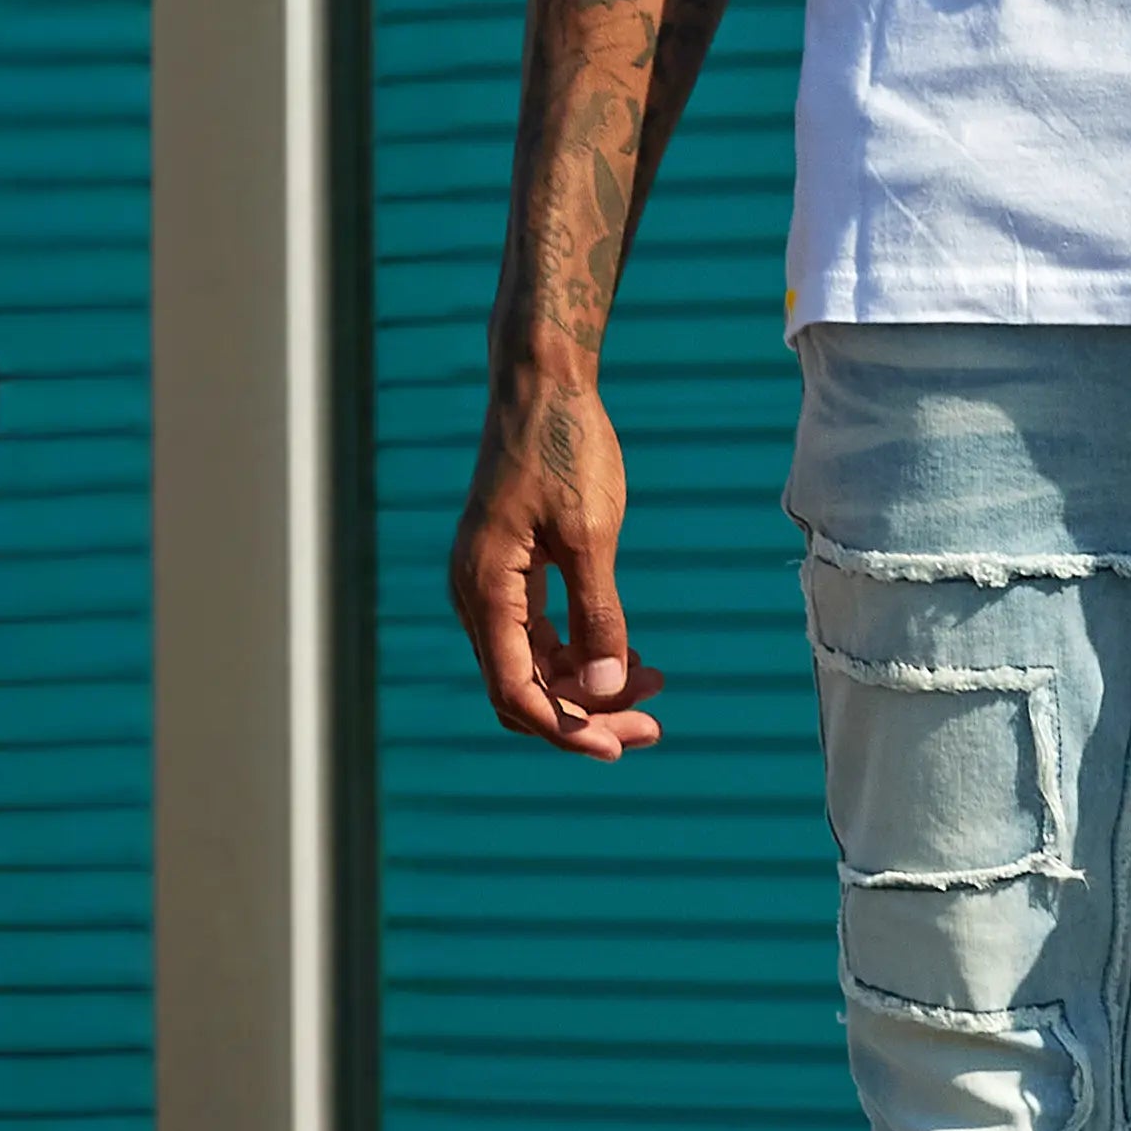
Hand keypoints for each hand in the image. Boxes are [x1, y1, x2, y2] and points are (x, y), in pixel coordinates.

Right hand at [448, 368, 662, 764]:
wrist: (542, 384)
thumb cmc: (566, 449)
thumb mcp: (591, 534)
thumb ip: (597, 613)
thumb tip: (606, 684)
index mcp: (485, 589)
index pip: (515, 691)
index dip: (566, 729)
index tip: (621, 746)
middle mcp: (475, 594)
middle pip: (523, 688)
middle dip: (586, 715)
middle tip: (654, 727)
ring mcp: (488, 583)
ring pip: (532, 665)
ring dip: (588, 685)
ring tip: (655, 684)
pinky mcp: (508, 570)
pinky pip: (536, 635)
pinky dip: (579, 653)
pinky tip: (631, 656)